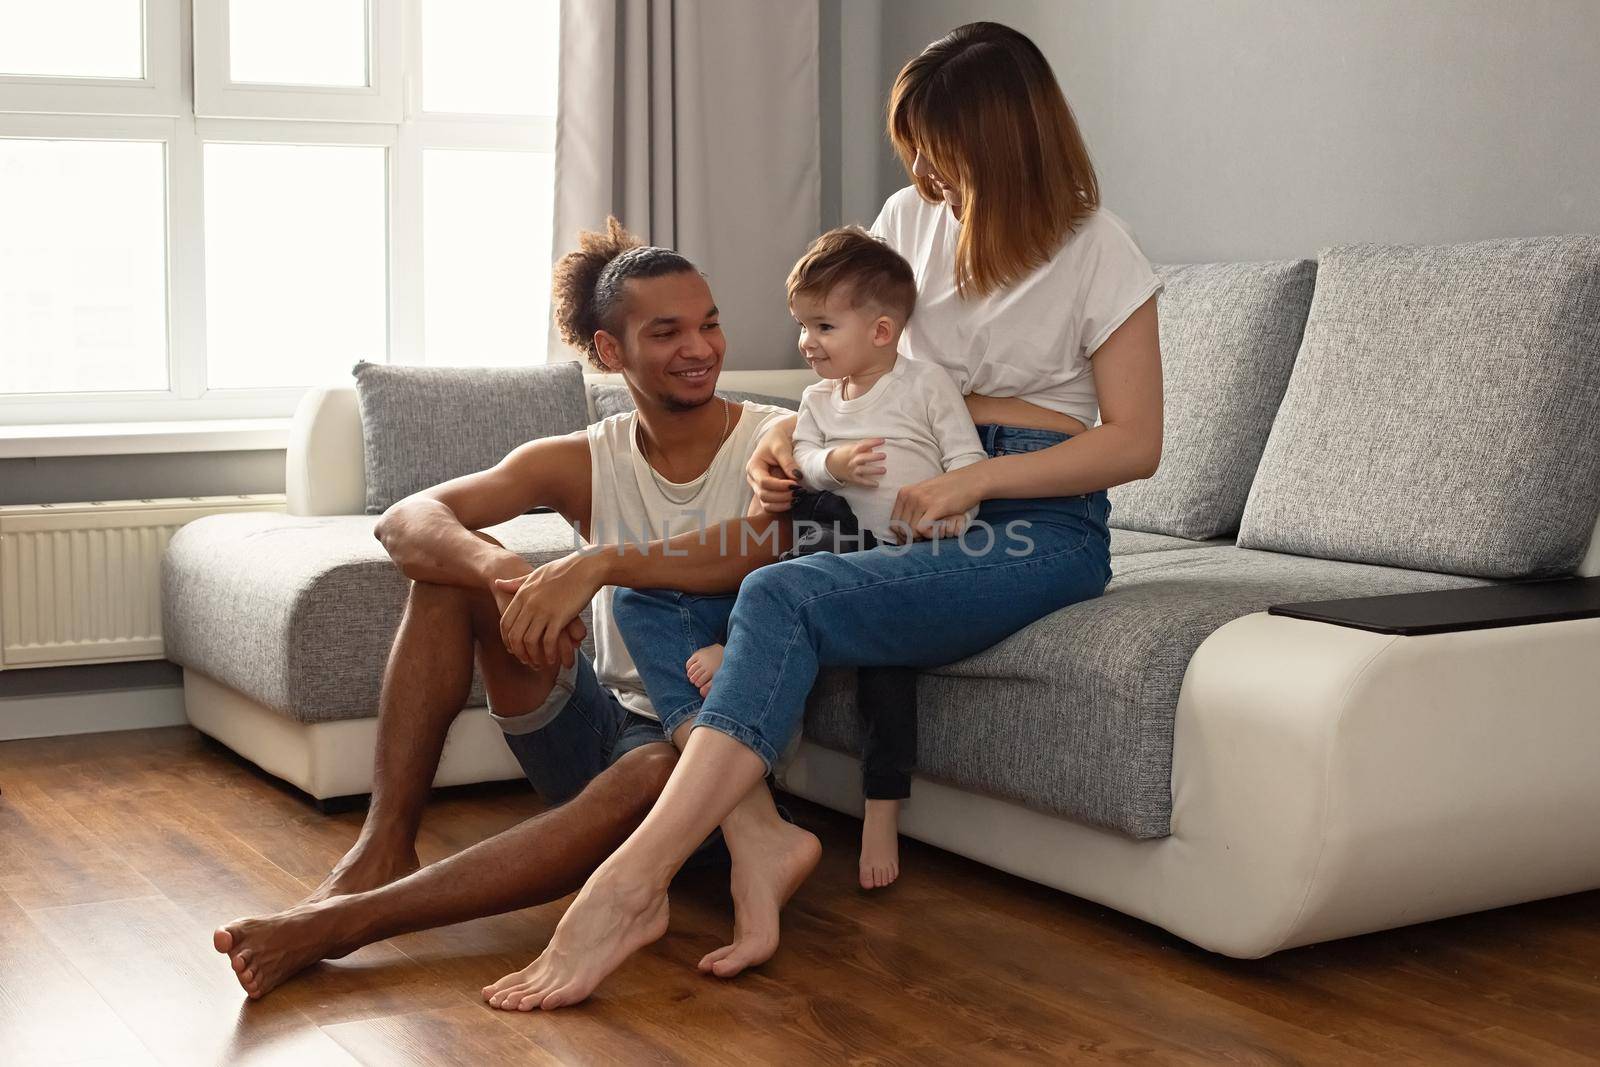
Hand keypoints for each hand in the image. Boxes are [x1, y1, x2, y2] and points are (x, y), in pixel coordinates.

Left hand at [493, 551, 601, 668]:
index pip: (505, 623)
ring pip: (529, 642)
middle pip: (515, 636)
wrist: (585, 567)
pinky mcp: (559, 617)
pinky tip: (553, 659)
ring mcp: (543, 611)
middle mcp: (529, 604)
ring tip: (540, 663)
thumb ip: (515, 583)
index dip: (507, 640)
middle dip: (519, 653)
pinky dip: (549, 653)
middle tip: (526, 661)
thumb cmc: (562, 570)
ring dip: (533, 657)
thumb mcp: (534, 575)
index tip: (513, 649)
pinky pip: (548, 641)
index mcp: (522, 594)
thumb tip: (497, 583)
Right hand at [745, 416, 800, 511]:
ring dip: (782, 504)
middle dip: (782, 496)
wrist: (779, 437)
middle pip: (764, 495)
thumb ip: (788, 462)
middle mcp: (753, 479)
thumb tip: (797, 477)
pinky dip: (782, 506)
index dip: (780, 486)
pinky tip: (794, 501)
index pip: (764, 482)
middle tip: (799, 492)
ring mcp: (759, 487)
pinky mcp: (767, 491)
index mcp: (754, 467)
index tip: (795, 484)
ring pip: (767, 504)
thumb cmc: (778, 439)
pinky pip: (771, 505)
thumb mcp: (781, 447)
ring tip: (797, 498)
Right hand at [826, 438, 886, 487]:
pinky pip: (861, 481)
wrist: (830, 465)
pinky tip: (876, 484)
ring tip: (884, 470)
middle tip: (884, 456)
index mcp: (852, 450)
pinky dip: (868, 483)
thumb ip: (862, 447)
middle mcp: (852, 460)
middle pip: (863, 458)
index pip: (863, 445)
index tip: (882, 440)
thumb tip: (872, 448)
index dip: (873, 442)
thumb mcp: (850, 447)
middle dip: (874, 457)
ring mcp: (852, 469)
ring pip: (863, 470)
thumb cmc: (843, 454)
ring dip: (874, 470)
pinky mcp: (852, 478)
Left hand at [886, 464, 985, 542]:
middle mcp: (910, 496)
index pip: (893, 522)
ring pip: (911, 530)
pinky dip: (929, 534)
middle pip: (901, 528)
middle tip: (923, 540)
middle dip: (910, 539)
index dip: (901, 535)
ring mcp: (922, 500)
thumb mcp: (924, 494)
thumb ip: (912, 508)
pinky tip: (937, 530)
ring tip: (932, 533)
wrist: (970, 480)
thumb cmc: (949, 489)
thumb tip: (902, 531)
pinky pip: (922, 529)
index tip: (912, 539)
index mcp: (904, 493)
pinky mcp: (935, 507)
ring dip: (921, 537)